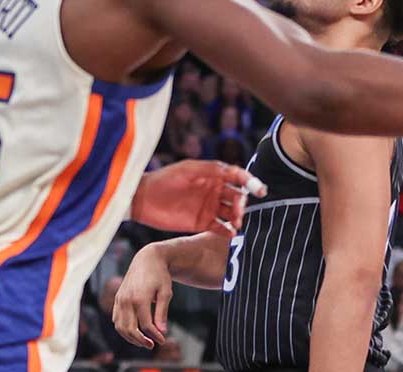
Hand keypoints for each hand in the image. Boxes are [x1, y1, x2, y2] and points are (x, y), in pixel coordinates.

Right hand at [111, 244, 172, 349]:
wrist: (147, 259)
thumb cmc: (160, 276)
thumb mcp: (166, 293)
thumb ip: (162, 313)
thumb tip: (162, 331)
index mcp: (139, 298)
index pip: (146, 325)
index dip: (155, 336)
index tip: (163, 340)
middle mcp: (126, 299)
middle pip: (130, 329)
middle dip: (141, 340)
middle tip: (152, 345)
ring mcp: (120, 299)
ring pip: (119, 326)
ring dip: (130, 337)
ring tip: (142, 341)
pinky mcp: (117, 298)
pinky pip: (116, 319)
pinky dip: (123, 328)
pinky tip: (134, 331)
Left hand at [132, 160, 264, 235]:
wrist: (143, 199)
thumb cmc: (164, 179)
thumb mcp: (188, 170)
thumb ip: (210, 169)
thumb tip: (233, 171)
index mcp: (212, 175)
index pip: (237, 177)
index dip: (251, 182)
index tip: (260, 190)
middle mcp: (214, 191)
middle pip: (237, 197)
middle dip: (243, 203)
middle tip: (239, 210)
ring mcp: (210, 208)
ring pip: (232, 214)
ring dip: (238, 218)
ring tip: (236, 223)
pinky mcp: (203, 223)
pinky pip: (222, 228)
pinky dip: (228, 231)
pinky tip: (230, 233)